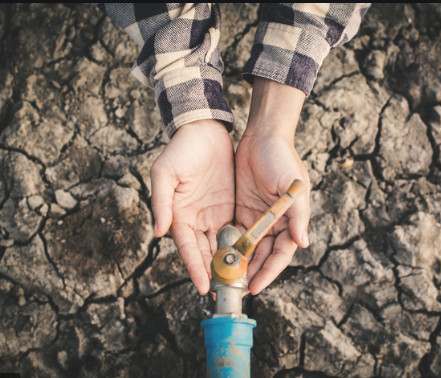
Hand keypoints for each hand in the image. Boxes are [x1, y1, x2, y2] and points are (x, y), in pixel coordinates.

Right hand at [150, 120, 233, 294]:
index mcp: (178, 215)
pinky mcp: (228, 207)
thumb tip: (158, 232)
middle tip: (225, 293)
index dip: (195, 267)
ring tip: (239, 283)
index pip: (187, 248)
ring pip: (220, 245)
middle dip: (213, 273)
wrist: (204, 131)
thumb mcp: (165, 173)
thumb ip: (161, 202)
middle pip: (204, 252)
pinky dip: (239, 246)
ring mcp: (212, 214)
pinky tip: (249, 259)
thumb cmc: (180, 150)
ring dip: (228, 264)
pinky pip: (234, 230)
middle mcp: (195, 220)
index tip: (203, 286)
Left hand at [235, 78, 310, 294]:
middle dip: (252, 274)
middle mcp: (273, 224)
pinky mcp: (240, 210)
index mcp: (290, 221)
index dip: (269, 272)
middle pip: (263, 256)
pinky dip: (228, 248)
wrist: (262, 136)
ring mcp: (256, 218)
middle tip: (236, 290)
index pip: (280, 254)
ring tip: (225, 280)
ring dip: (238, 265)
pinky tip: (217, 259)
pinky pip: (234, 234)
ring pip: (248, 249)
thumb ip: (297, 215)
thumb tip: (303, 243)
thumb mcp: (294, 186)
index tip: (256, 286)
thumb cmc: (282, 159)